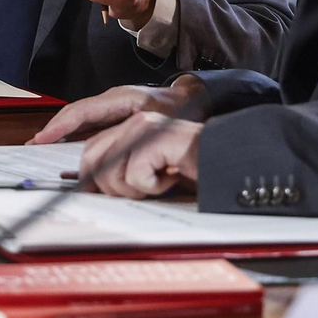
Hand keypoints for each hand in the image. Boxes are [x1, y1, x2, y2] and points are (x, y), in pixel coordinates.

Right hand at [29, 76, 210, 143]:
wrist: (191, 99)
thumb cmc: (178, 110)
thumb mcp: (160, 121)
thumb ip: (139, 134)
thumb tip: (117, 151)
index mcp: (119, 98)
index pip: (81, 111)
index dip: (60, 126)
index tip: (43, 138)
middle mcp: (110, 100)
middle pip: (74, 113)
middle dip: (53, 129)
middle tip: (34, 145)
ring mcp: (110, 106)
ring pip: (78, 118)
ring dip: (60, 131)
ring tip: (41, 145)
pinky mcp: (113, 114)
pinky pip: (87, 123)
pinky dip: (72, 133)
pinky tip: (64, 144)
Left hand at [79, 111, 200, 198]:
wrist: (230, 165)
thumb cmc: (196, 171)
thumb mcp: (151, 174)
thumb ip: (124, 173)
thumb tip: (91, 189)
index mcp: (133, 129)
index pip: (92, 149)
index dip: (87, 176)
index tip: (92, 195)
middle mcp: (137, 123)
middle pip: (93, 159)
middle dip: (109, 187)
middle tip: (140, 191)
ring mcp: (147, 127)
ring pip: (111, 171)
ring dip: (135, 190)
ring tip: (161, 182)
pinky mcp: (159, 138)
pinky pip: (135, 175)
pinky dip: (153, 187)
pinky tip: (173, 177)